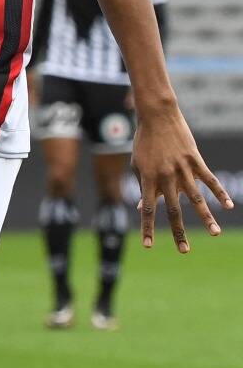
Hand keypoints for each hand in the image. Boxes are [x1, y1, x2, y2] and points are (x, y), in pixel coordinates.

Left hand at [131, 102, 229, 251]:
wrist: (157, 117)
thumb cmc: (144, 143)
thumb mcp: (138, 165)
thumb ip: (142, 186)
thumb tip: (141, 207)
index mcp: (148, 179)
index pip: (147, 210)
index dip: (148, 228)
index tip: (148, 245)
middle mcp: (166, 177)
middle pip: (174, 210)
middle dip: (178, 232)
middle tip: (184, 251)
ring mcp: (182, 169)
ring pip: (196, 199)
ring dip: (206, 218)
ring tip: (214, 234)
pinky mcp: (195, 160)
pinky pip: (210, 180)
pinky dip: (220, 193)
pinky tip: (229, 206)